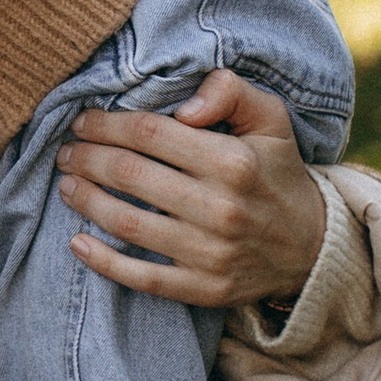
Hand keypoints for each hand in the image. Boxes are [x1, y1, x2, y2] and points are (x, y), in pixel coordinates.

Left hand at [54, 65, 326, 310]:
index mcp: (232, 161)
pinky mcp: (204, 288)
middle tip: (67, 152)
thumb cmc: (278, 172)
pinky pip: (141, 278)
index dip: (107, 125)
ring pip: (127, 223)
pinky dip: (102, 262)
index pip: (149, 134)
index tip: (83, 122)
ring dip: (86, 200)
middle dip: (86, 159)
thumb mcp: (270, 119)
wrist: (313, 246)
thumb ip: (230, 91)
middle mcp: (220, 208)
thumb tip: (183, 106)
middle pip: (130, 175)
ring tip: (67, 184)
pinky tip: (77, 242)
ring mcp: (210, 253)